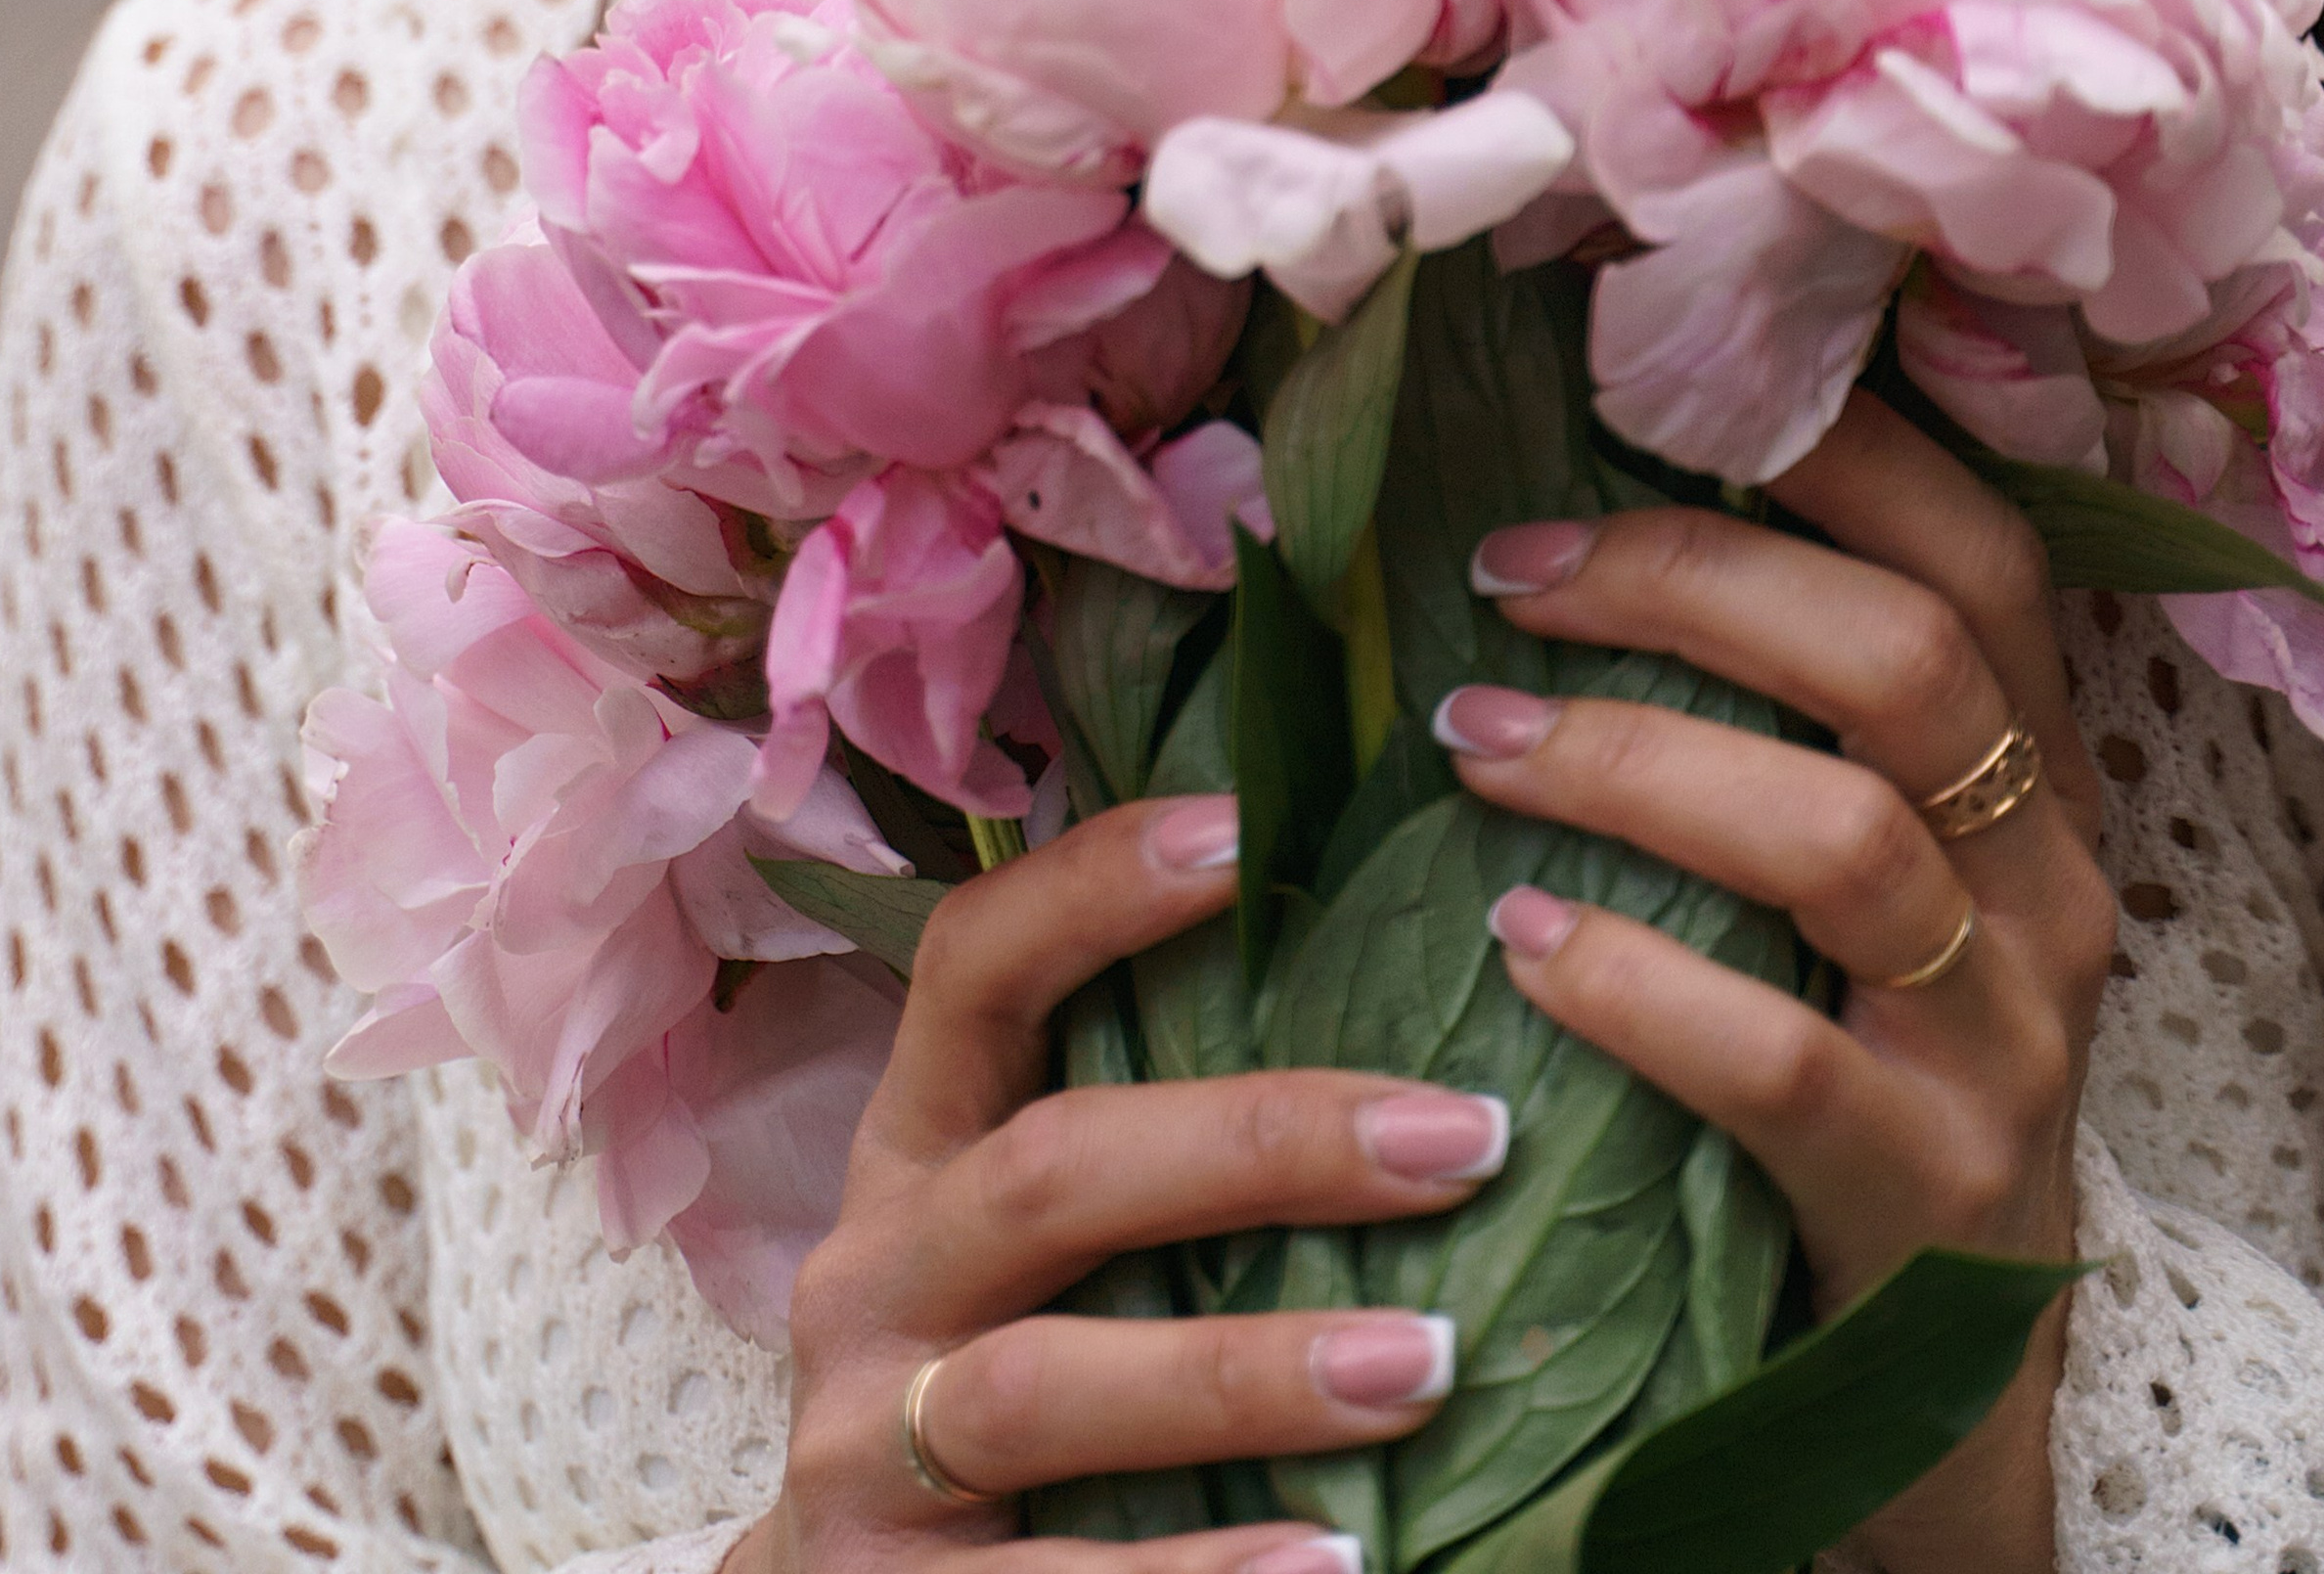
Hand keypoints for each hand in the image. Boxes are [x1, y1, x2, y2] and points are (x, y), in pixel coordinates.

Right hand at [728, 789, 1514, 1573]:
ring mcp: (860, 1451)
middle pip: (1048, 1169)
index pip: (971, 968)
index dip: (1092, 887)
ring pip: (1043, 1386)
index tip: (1247, 823)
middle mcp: (871, 1278)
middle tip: (1463, 1138)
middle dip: (1261, 1143)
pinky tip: (1339, 1561)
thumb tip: (1420, 1037)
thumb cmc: (999, 1392)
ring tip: (1427, 1363)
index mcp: (914, 1153)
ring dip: (1246, 1368)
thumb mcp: (1036, 1258)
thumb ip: (1157, 1161)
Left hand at [1440, 389, 2115, 1573]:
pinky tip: (1523, 937)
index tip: (1646, 383)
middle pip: (1904, 658)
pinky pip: (1782, 1058)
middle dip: (1689, 582)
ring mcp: (2006, 1040)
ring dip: (1633, 762)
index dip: (1831, 449)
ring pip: (1843, 839)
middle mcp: (2048, 879)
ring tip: (1474, 738)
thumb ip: (1761, 712)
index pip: (1977, 550)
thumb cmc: (1836, 1049)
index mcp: (2030, 767)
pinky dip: (1635, 981)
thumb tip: (1541, 514)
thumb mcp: (1839, 867)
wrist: (1932, 1379)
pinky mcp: (1929, 1190)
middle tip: (1505, 573)